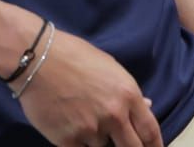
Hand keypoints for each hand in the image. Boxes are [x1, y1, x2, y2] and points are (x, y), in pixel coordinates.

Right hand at [14, 28, 161, 145]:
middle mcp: (114, 115)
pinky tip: (74, 132)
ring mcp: (90, 130)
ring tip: (87, 123)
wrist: (38, 59)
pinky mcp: (67, 140)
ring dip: (100, 142)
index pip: (150, 130)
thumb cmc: (75, 56)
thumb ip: (128, 92)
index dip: (155, 145)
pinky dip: (80, 145)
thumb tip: (147, 105)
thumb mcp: (110, 67)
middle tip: (126, 146)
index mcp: (128, 94)